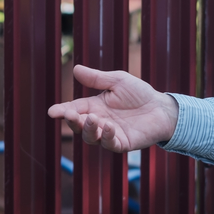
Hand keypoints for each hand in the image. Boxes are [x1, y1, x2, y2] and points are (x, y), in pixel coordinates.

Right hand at [47, 64, 179, 151]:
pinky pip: (110, 144)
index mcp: (94, 106)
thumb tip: (75, 69)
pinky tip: (109, 127)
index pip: (74, 109)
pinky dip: (107, 137)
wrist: (161, 107)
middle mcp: (99, 122)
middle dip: (72, 121)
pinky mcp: (122, 143)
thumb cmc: (139, 93)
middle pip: (80, 126)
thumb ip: (96, 78)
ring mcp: (110, 134)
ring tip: (92, 118)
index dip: (62, 111)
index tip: (52, 111)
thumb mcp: (117, 81)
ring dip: (89, 129)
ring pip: (91, 137)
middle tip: (70, 114)